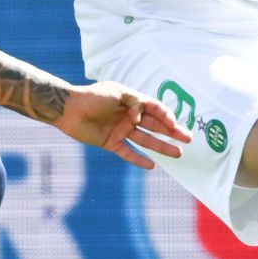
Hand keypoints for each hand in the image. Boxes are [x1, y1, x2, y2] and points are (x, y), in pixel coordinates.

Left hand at [53, 81, 191, 169]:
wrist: (68, 108)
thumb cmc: (92, 96)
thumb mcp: (116, 92)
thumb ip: (133, 102)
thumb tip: (142, 115)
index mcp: (132, 101)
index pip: (155, 108)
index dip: (166, 115)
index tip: (173, 123)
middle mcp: (129, 116)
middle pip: (155, 125)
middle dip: (172, 132)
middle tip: (188, 139)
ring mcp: (121, 130)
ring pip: (146, 140)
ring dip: (162, 147)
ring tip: (179, 154)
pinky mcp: (111, 142)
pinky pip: (128, 152)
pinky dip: (139, 159)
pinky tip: (152, 166)